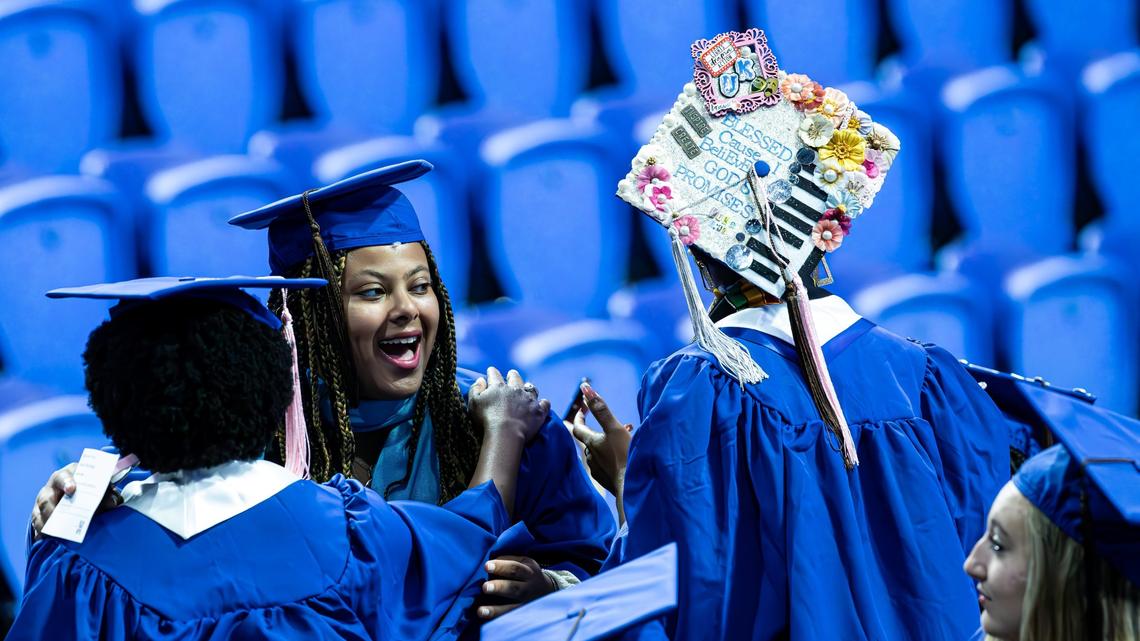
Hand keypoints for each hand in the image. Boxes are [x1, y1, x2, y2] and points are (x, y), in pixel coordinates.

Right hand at [31, 463, 120, 538]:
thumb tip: (112, 503)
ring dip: (46, 524)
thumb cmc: (88, 488)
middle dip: (52, 511)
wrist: (75, 491)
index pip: (63, 477)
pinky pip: (36, 524)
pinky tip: (45, 539)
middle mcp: (51, 487)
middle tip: (59, 521)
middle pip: (46, 498)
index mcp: (67, 475)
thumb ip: (106, 494)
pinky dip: (41, 532)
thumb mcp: (97, 487)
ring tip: (53, 534)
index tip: (72, 489)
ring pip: (39, 513)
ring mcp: (42, 500)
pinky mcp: (37, 513)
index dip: (67, 482)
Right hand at [468, 367, 549, 443]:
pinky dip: (543, 403)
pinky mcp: (539, 411)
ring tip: (528, 386)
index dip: (492, 372)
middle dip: (513, 375)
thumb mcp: (474, 403)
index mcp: (498, 387)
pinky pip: (544, 403)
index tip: (491, 370)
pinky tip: (542, 403)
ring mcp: (529, 400)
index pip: (494, 375)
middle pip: (515, 378)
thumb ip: (475, 389)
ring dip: (529, 386)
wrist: (505, 433)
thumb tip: (480, 379)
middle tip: (511, 374)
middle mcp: (515, 389)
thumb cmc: (486, 420)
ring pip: (531, 388)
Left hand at [476, 555, 555, 619]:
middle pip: (514, 588)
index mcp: (528, 572)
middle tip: (485, 587)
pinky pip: (509, 618)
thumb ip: (508, 560)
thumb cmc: (527, 572)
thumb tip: (490, 563)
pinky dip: (497, 619)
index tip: (486, 566)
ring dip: (495, 610)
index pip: (515, 568)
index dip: (501, 567)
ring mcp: (525, 604)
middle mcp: (528, 588)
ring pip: (512, 608)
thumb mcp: (524, 561)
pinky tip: (485, 618)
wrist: (547, 590)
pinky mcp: (521, 615)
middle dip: (499, 588)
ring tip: (480, 610)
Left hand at [567, 384, 631, 522]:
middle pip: (589, 440)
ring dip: (608, 442)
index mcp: (591, 443)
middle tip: (610, 423)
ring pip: (600, 451)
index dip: (580, 416)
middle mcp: (591, 456)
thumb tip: (585, 389)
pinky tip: (624, 455)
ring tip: (624, 437)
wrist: (631, 488)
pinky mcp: (607, 479)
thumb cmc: (624, 456)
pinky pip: (606, 463)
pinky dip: (613, 455)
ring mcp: (598, 469)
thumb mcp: (615, 429)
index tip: (583, 408)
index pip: (578, 427)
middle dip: (598, 429)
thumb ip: (601, 409)